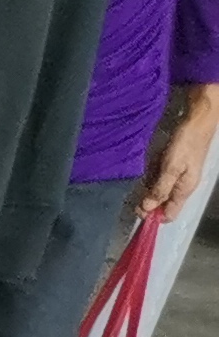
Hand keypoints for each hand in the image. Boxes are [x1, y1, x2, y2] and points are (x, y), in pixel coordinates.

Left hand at [142, 82, 217, 223]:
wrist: (197, 120)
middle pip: (161, 204)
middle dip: (148, 198)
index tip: (139, 208)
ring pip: (158, 190)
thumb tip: (147, 209)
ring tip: (153, 167)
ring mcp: (178, 176)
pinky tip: (155, 161)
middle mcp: (181, 187)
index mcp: (184, 190)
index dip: (152, 216)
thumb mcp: (171, 168)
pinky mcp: (174, 167)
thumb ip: (159, 189)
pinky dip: (153, 172)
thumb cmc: (186, 144)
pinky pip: (159, 176)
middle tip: (144, 183)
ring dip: (150, 183)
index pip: (168, 215)